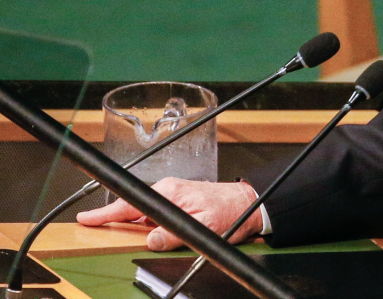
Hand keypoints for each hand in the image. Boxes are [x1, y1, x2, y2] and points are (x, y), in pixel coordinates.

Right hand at [76, 178, 262, 250]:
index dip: (105, 213)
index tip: (86, 219)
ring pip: (144, 214)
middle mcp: (169, 191)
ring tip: (122, 234)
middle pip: (133, 209)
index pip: (131, 204)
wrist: (249, 202)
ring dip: (133, 224)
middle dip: (115, 220)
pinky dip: (147, 224)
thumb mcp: (203, 226)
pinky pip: (155, 215)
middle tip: (94, 228)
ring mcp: (173, 195)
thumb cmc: (231, 211)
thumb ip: (175, 234)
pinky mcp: (179, 202)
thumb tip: (151, 240)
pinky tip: (149, 234)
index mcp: (171, 192)